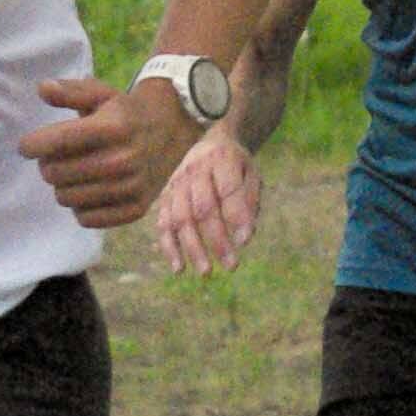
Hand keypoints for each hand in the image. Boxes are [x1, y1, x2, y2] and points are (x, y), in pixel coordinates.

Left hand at [17, 77, 201, 229]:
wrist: (170, 129)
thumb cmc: (125, 112)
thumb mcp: (101, 93)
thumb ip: (70, 91)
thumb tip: (41, 89)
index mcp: (112, 128)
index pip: (56, 142)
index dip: (32, 145)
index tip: (27, 145)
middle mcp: (123, 159)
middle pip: (55, 174)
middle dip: (47, 164)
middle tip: (56, 156)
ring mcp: (131, 187)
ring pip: (66, 198)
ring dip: (63, 185)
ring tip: (74, 171)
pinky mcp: (135, 209)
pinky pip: (86, 218)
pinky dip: (81, 205)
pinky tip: (89, 188)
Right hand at [155, 127, 260, 274]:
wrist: (212, 142)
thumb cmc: (237, 165)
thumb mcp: (252, 174)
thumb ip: (249, 201)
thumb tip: (244, 238)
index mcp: (222, 158)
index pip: (228, 190)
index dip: (236, 217)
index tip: (245, 243)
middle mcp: (195, 169)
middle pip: (203, 208)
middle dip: (217, 240)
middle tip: (232, 266)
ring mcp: (177, 182)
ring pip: (181, 218)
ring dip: (192, 248)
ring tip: (206, 272)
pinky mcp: (165, 195)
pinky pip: (163, 223)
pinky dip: (169, 247)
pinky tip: (179, 268)